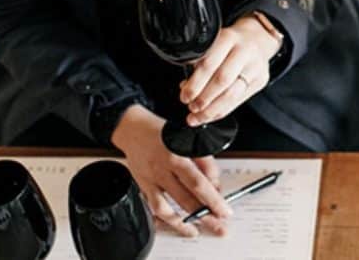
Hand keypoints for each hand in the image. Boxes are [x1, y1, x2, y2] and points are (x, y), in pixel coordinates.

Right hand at [111, 105, 231, 236]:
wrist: (133, 129)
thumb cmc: (163, 133)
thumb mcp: (190, 139)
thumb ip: (205, 162)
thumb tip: (215, 186)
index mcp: (177, 155)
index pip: (198, 183)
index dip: (213, 200)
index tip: (225, 211)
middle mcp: (163, 170)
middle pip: (186, 199)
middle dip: (205, 215)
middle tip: (219, 226)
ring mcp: (151, 180)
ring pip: (168, 208)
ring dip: (186, 222)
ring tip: (199, 230)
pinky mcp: (143, 186)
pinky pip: (154, 208)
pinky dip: (166, 219)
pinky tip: (178, 224)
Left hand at [180, 15, 280, 125]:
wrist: (256, 40)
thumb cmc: (230, 44)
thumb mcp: (214, 43)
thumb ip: (200, 63)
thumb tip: (185, 87)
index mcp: (228, 38)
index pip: (209, 64)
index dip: (195, 83)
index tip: (185, 95)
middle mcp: (244, 52)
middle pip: (222, 80)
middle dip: (203, 98)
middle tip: (191, 107)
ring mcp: (255, 67)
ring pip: (232, 94)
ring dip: (211, 110)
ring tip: (197, 116)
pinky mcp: (260, 81)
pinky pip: (238, 101)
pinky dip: (221, 111)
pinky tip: (210, 115)